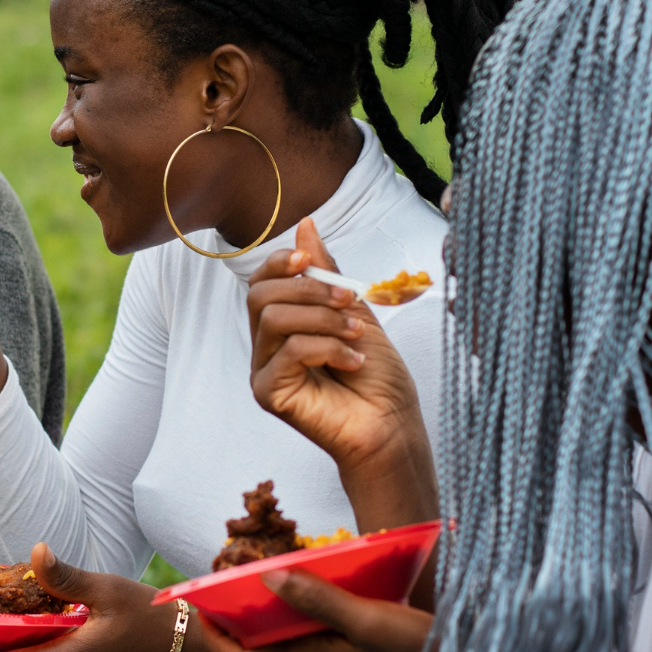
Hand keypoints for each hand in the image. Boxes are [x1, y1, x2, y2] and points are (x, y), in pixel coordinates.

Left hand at [193, 568, 434, 651]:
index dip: (214, 639)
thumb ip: (318, 599)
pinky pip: (314, 637)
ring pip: (288, 642)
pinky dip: (302, 613)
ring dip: (270, 614)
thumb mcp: (367, 620)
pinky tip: (314, 586)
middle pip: (260, 651)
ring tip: (264, 575)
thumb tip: (267, 576)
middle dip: (239, 619)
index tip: (201, 605)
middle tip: (229, 580)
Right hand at [246, 217, 436, 528]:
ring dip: (322, 318)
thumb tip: (305, 225)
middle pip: (259, 296)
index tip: (308, 259)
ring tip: (355, 334)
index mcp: (283, 326)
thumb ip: (327, 272)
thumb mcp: (356, 311)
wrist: (392, 426)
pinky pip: (287, 352)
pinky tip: (353, 362)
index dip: (278, 263)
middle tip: (347, 300)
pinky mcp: (269, 394)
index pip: (260, 282)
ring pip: (272, 320)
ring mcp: (264, 371)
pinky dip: (326, 349)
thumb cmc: (378, 378)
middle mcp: (267, 348)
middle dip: (307, 289)